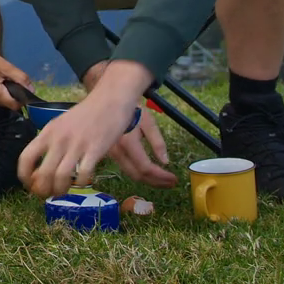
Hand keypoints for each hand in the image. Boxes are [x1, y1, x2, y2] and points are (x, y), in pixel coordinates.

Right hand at [0, 46, 31, 108]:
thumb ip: (20, 78)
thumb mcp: (5, 65)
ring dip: (5, 93)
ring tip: (2, 79)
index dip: (22, 99)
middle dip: (13, 94)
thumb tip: (32, 90)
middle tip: (11, 80)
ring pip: (1, 101)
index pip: (15, 105)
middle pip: (7, 104)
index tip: (23, 90)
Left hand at [16, 59, 160, 195]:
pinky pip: (83, 175)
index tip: (29, 185)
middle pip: (42, 174)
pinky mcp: (94, 149)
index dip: (24, 176)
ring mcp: (76, 145)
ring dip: (60, 190)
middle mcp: (58, 139)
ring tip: (63, 192)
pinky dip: (81, 183)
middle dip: (43, 190)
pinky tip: (83, 181)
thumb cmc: (86, 114)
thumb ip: (50, 142)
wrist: (109, 100)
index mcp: (47, 133)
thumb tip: (41, 167)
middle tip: (48, 195)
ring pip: (60, 177)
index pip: (25, 158)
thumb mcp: (60, 124)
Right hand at [81, 59, 175, 188]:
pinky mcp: (109, 153)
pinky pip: (125, 168)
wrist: (111, 100)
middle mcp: (117, 151)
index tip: (174, 179)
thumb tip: (165, 162)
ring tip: (164, 180)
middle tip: (171, 183)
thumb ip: (157, 142)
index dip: (161, 177)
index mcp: (127, 142)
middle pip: (137, 175)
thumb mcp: (149, 122)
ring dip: (149, 180)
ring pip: (130, 174)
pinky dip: (139, 173)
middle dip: (156, 182)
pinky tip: (150, 173)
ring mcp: (111, 153)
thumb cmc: (133, 109)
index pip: (145, 167)